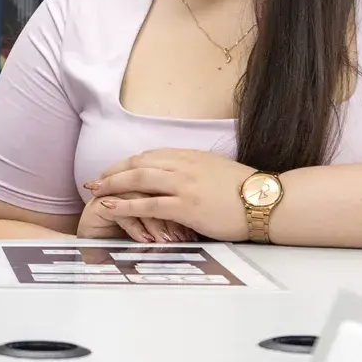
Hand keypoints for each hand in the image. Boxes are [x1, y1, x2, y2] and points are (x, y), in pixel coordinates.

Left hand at [86, 149, 255, 241]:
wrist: (267, 201)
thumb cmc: (248, 191)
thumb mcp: (217, 171)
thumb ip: (196, 171)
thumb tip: (183, 178)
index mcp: (191, 156)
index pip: (151, 155)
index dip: (129, 163)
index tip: (115, 169)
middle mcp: (184, 166)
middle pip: (138, 163)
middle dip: (113, 171)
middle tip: (96, 180)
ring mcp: (184, 185)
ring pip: (138, 179)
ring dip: (112, 184)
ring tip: (94, 191)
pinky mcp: (186, 206)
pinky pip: (147, 203)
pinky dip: (124, 204)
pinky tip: (109, 206)